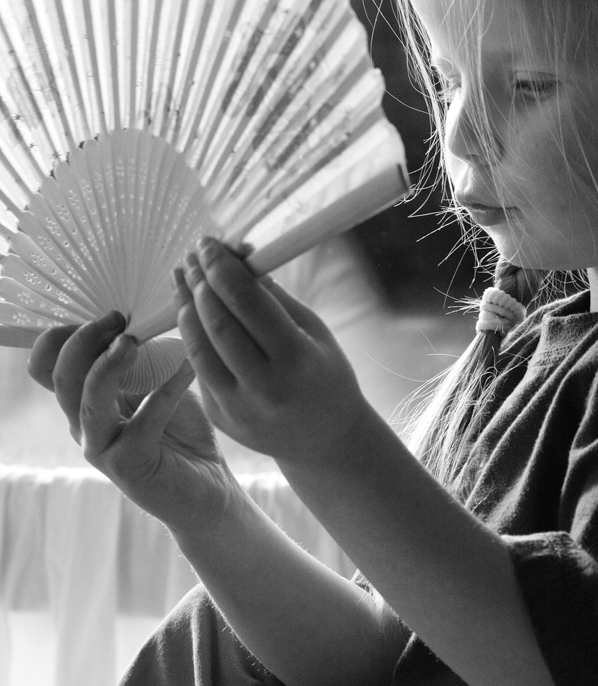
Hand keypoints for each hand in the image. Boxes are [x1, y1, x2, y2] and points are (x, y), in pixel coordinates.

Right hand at [28, 312, 242, 537]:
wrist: (209, 488)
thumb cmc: (182, 432)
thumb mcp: (158, 383)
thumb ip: (141, 357)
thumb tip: (138, 315)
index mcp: (85, 399)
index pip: (47, 364)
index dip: (64, 334)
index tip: (107, 313)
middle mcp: (84, 423)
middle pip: (61, 375)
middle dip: (85, 339)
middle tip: (119, 319)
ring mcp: (101, 448)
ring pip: (87, 399)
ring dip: (108, 365)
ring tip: (133, 341)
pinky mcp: (128, 466)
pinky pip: (141, 421)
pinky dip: (167, 389)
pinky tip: (189, 367)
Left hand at [174, 237, 368, 462]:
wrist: (326, 441)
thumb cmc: (326, 375)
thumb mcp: (315, 332)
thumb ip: (275, 298)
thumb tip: (237, 257)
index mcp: (297, 361)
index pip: (247, 304)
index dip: (222, 268)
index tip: (209, 243)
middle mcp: (265, 388)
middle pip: (217, 325)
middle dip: (199, 283)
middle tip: (192, 255)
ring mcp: (238, 408)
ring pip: (197, 348)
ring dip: (185, 307)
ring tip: (183, 277)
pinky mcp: (221, 417)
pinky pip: (199, 368)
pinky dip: (192, 335)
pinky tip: (190, 310)